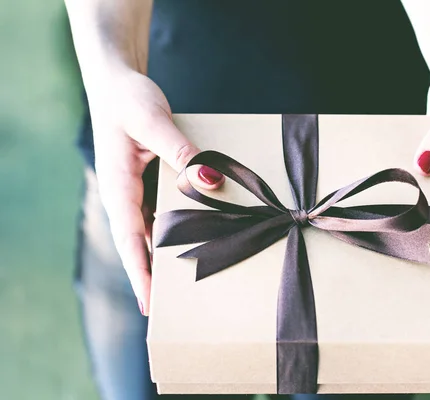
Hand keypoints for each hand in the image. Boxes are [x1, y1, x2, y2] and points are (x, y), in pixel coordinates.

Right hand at [89, 69, 224, 315]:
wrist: (117, 82)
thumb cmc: (128, 99)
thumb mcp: (153, 120)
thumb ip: (181, 151)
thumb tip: (210, 181)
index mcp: (118, 186)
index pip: (129, 240)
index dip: (140, 274)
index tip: (150, 306)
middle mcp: (124, 195)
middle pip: (139, 245)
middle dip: (153, 277)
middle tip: (172, 311)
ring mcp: (135, 190)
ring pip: (150, 232)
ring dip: (164, 257)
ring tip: (185, 286)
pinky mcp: (147, 182)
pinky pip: (161, 213)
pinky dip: (174, 230)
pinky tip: (191, 239)